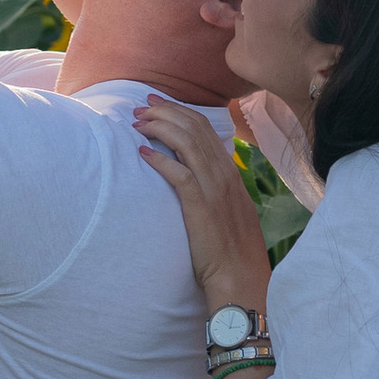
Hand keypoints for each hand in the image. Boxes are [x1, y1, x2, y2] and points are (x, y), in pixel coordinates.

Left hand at [134, 93, 274, 306]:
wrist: (241, 276)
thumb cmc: (232, 249)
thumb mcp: (230, 210)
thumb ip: (217, 190)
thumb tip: (197, 177)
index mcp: (230, 172)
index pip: (204, 128)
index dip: (179, 110)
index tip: (158, 102)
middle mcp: (223, 174)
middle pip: (193, 128)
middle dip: (165, 111)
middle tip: (141, 106)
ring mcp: (213, 188)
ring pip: (186, 143)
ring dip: (159, 127)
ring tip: (138, 123)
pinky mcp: (200, 205)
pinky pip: (179, 173)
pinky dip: (160, 159)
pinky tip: (142, 152)